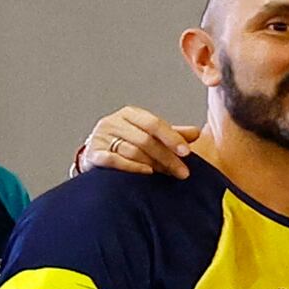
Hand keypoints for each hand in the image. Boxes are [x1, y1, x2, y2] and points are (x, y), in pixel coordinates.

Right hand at [74, 108, 193, 179]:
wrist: (98, 157)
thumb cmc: (128, 144)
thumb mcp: (151, 135)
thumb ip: (172, 134)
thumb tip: (196, 133)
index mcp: (130, 114)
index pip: (154, 123)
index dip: (172, 138)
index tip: (187, 152)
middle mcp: (113, 122)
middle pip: (145, 140)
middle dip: (167, 157)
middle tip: (183, 172)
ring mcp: (100, 137)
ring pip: (132, 151)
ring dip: (153, 164)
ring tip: (168, 174)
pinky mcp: (92, 154)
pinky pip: (113, 160)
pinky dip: (132, 167)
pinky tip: (147, 172)